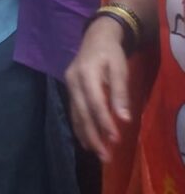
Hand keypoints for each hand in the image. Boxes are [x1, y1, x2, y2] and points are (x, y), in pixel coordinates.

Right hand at [65, 17, 130, 162]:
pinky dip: (79, 127)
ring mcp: (69, 85)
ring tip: (97, 153)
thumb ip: (120, 91)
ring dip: (86, 135)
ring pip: (75, 114)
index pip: (95, 102)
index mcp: (86, 73)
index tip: (115, 140)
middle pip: (82, 112)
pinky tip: (86, 140)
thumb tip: (124, 119)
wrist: (95, 37)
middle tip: (105, 156)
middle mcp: (73, 80)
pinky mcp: (69, 89)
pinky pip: (73, 111)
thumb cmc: (110, 53)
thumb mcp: (120, 67)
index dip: (104, 122)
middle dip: (93, 136)